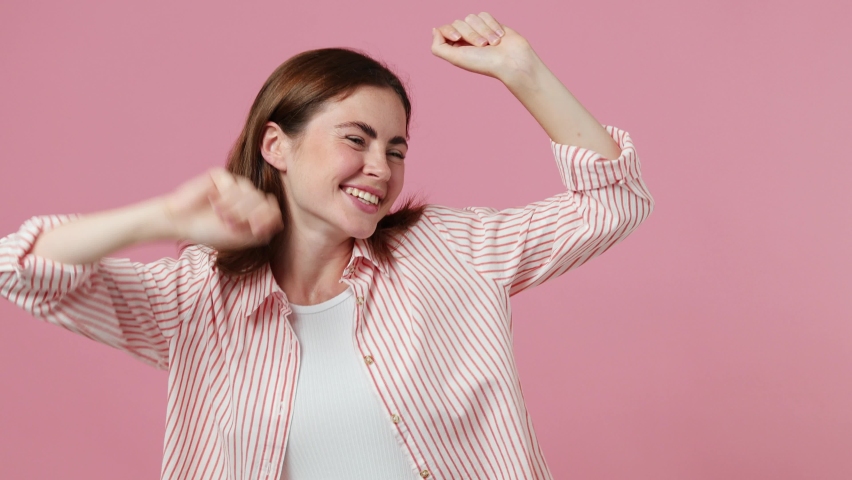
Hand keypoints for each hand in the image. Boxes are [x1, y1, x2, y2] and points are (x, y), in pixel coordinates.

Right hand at [163, 167, 282, 249]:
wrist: (181, 223)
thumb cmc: (209, 231)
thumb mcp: (240, 238)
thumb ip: (262, 231)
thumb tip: (279, 220)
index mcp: (253, 210)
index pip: (273, 210)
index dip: (264, 220)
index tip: (252, 229)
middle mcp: (247, 195)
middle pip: (263, 202)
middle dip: (247, 216)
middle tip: (230, 223)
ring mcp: (234, 184)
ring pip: (250, 193)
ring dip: (234, 209)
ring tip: (219, 214)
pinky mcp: (220, 175)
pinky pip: (233, 184)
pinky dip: (224, 198)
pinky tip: (213, 203)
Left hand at [431, 12, 539, 83]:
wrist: (512, 61)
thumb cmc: (485, 63)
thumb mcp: (456, 58)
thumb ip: (438, 47)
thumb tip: (434, 30)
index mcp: (456, 48)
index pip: (444, 29)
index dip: (450, 31)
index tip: (457, 38)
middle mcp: (466, 39)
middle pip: (458, 22)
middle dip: (471, 34)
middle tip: (482, 46)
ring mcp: (479, 30)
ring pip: (472, 17)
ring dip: (484, 30)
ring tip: (493, 43)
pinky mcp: (492, 24)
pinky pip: (485, 14)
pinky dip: (492, 25)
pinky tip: (500, 36)